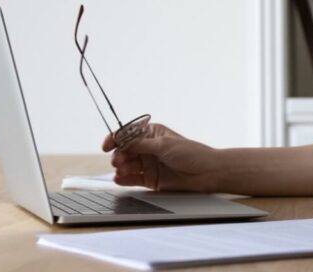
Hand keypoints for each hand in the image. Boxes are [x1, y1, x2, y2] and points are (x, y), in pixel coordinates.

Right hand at [102, 123, 218, 192]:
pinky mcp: (151, 179)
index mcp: (152, 133)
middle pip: (125, 150)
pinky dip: (124, 179)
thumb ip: (141, 144)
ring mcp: (149, 164)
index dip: (115, 138)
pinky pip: (133, 178)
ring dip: (121, 167)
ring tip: (121, 171)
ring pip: (127, 165)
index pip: (128, 134)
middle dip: (119, 155)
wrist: (206, 173)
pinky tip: (119, 179)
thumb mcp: (164, 145)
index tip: (106, 145)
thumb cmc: (190, 153)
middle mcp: (148, 148)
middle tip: (119, 161)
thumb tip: (124, 143)